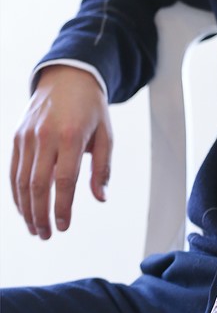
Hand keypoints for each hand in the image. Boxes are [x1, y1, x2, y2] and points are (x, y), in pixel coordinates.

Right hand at [10, 65, 112, 238]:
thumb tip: (100, 198)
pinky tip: (24, 209)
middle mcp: (45, 136)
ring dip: (26, 209)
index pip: (64, 180)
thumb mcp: (106, 133)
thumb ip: (102, 167)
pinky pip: (13, 171)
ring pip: (21, 181)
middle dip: (41, 215)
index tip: (64, 226)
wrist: (68, 77)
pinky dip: (17, 193)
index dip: (62, 207)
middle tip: (47, 235)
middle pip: (38, 185)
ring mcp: (28, 136)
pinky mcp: (17, 137)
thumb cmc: (91, 108)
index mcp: (71, 135)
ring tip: (35, 229)